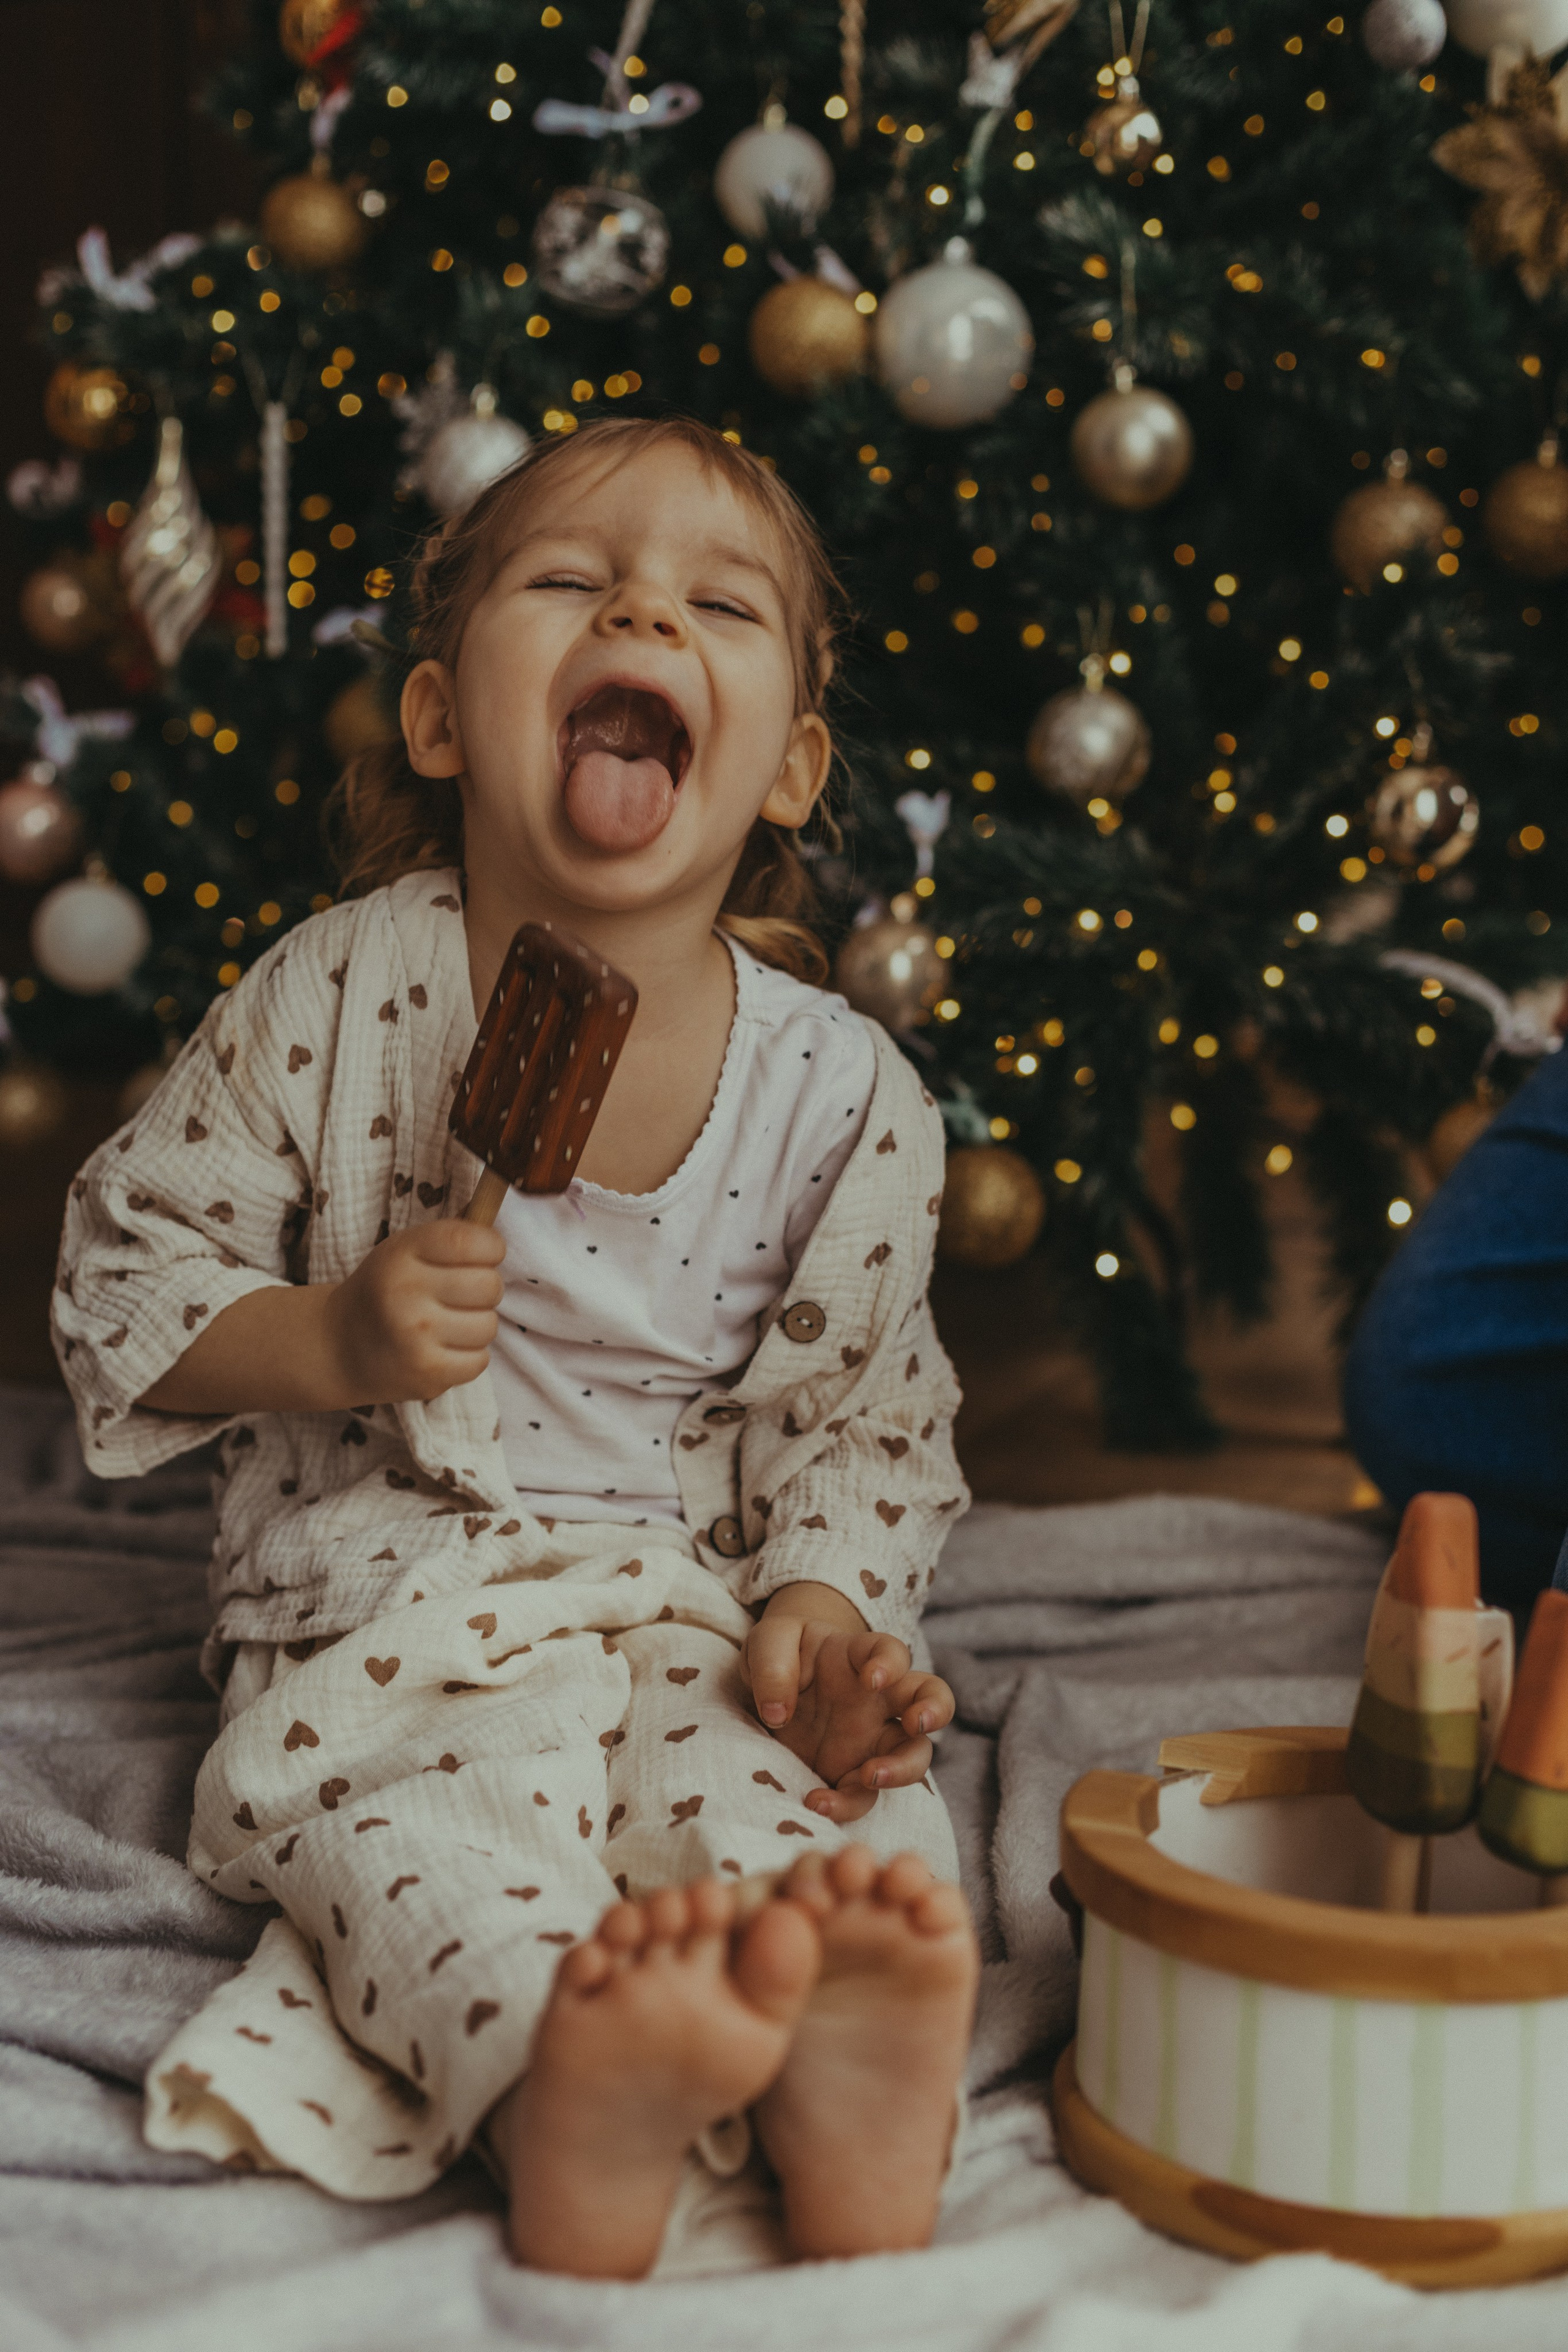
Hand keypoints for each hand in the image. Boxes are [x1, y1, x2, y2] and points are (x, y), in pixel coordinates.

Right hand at [326, 1219, 503, 1404]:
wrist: (338, 1348)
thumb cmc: (384, 1291)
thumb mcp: (404, 1251)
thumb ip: (449, 1237)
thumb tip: (495, 1214)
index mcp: (402, 1253)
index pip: (470, 1241)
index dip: (491, 1248)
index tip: (483, 1256)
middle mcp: (405, 1292)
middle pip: (489, 1285)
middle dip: (485, 1290)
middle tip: (461, 1296)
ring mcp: (415, 1336)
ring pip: (488, 1326)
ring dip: (476, 1326)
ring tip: (449, 1325)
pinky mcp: (425, 1373)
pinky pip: (479, 1361)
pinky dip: (468, 1357)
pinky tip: (443, 1349)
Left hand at [742, 1593, 954, 1824]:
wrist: (763, 1693)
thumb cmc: (777, 1656)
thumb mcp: (766, 1643)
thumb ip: (772, 1666)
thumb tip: (778, 1711)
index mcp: (860, 1657)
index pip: (891, 1651)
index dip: (891, 1663)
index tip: (872, 1679)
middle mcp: (878, 1698)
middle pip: (930, 1697)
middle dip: (935, 1710)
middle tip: (916, 1723)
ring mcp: (870, 1739)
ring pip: (914, 1754)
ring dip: (903, 1768)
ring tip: (870, 1776)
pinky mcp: (850, 1774)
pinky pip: (863, 1795)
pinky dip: (847, 1804)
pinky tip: (818, 1802)